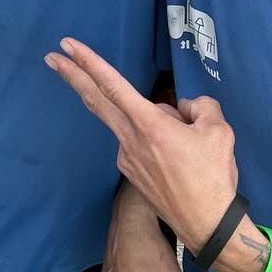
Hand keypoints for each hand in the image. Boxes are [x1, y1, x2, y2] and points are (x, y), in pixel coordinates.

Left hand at [45, 37, 237, 252]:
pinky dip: (153, 139)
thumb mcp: (219, 130)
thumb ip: (199, 106)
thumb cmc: (213, 177)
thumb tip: (182, 108)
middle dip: (72, 76)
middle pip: (96, 100)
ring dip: (151, 121)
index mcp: (149, 125)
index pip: (113, 85)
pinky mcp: (129, 172)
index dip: (89, 62)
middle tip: (52, 56)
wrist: (208, 225)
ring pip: (131, 123)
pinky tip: (178, 158)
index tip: (67, 46)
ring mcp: (126, 157)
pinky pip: (138, 142)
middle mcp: (130, 139)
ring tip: (189, 146)